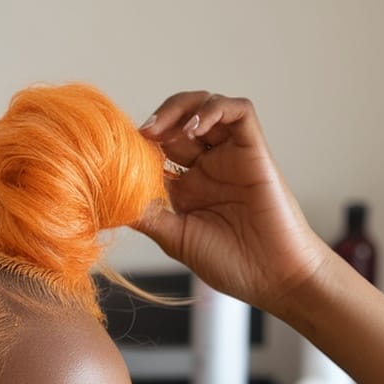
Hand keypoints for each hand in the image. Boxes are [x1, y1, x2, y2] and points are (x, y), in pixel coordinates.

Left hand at [137, 92, 328, 314]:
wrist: (275, 277)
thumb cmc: (232, 264)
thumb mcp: (176, 238)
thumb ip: (148, 214)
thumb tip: (109, 199)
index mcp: (187, 187)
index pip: (157, 150)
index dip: (137, 145)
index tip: (117, 153)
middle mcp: (207, 166)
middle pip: (177, 122)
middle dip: (156, 123)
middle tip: (139, 135)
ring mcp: (231, 155)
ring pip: (205, 106)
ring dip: (180, 109)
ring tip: (161, 130)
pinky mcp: (255, 149)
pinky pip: (238, 111)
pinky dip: (213, 109)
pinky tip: (193, 129)